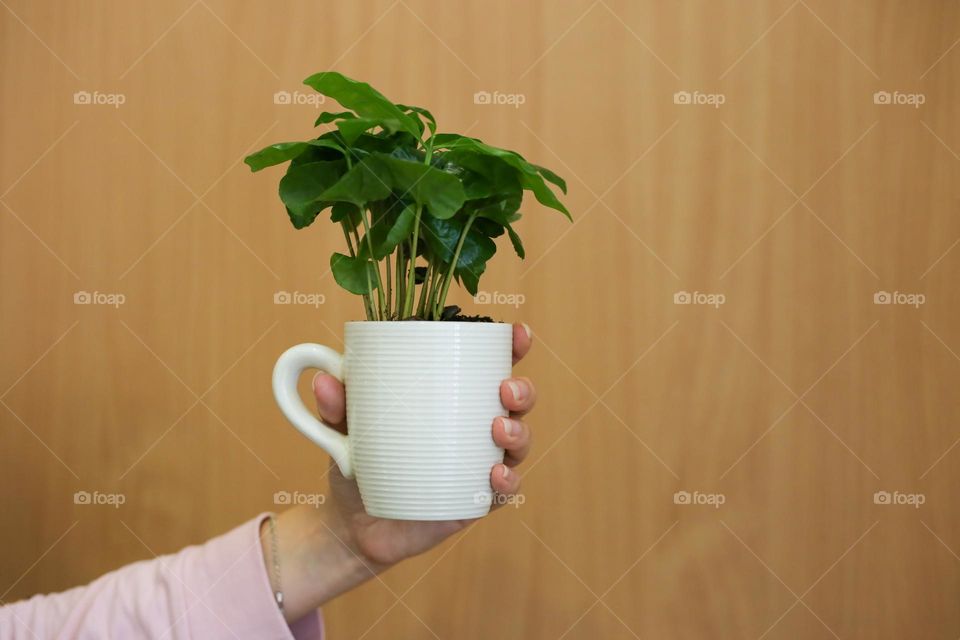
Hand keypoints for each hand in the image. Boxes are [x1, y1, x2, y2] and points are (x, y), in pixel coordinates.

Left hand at [313, 322, 535, 565]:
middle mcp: (473, 427)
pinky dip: (507, 482)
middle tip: (505, 388)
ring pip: (518, 443)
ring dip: (518, 432)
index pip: (490, 366)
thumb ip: (335, 405)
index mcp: (452, 397)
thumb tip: (323, 379)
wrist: (350, 524)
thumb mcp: (341, 428)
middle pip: (517, 402)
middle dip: (522, 389)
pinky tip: (494, 474)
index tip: (518, 333)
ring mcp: (478, 465)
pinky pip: (504, 492)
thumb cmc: (358, 461)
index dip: (513, 347)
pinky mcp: (474, 502)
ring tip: (497, 428)